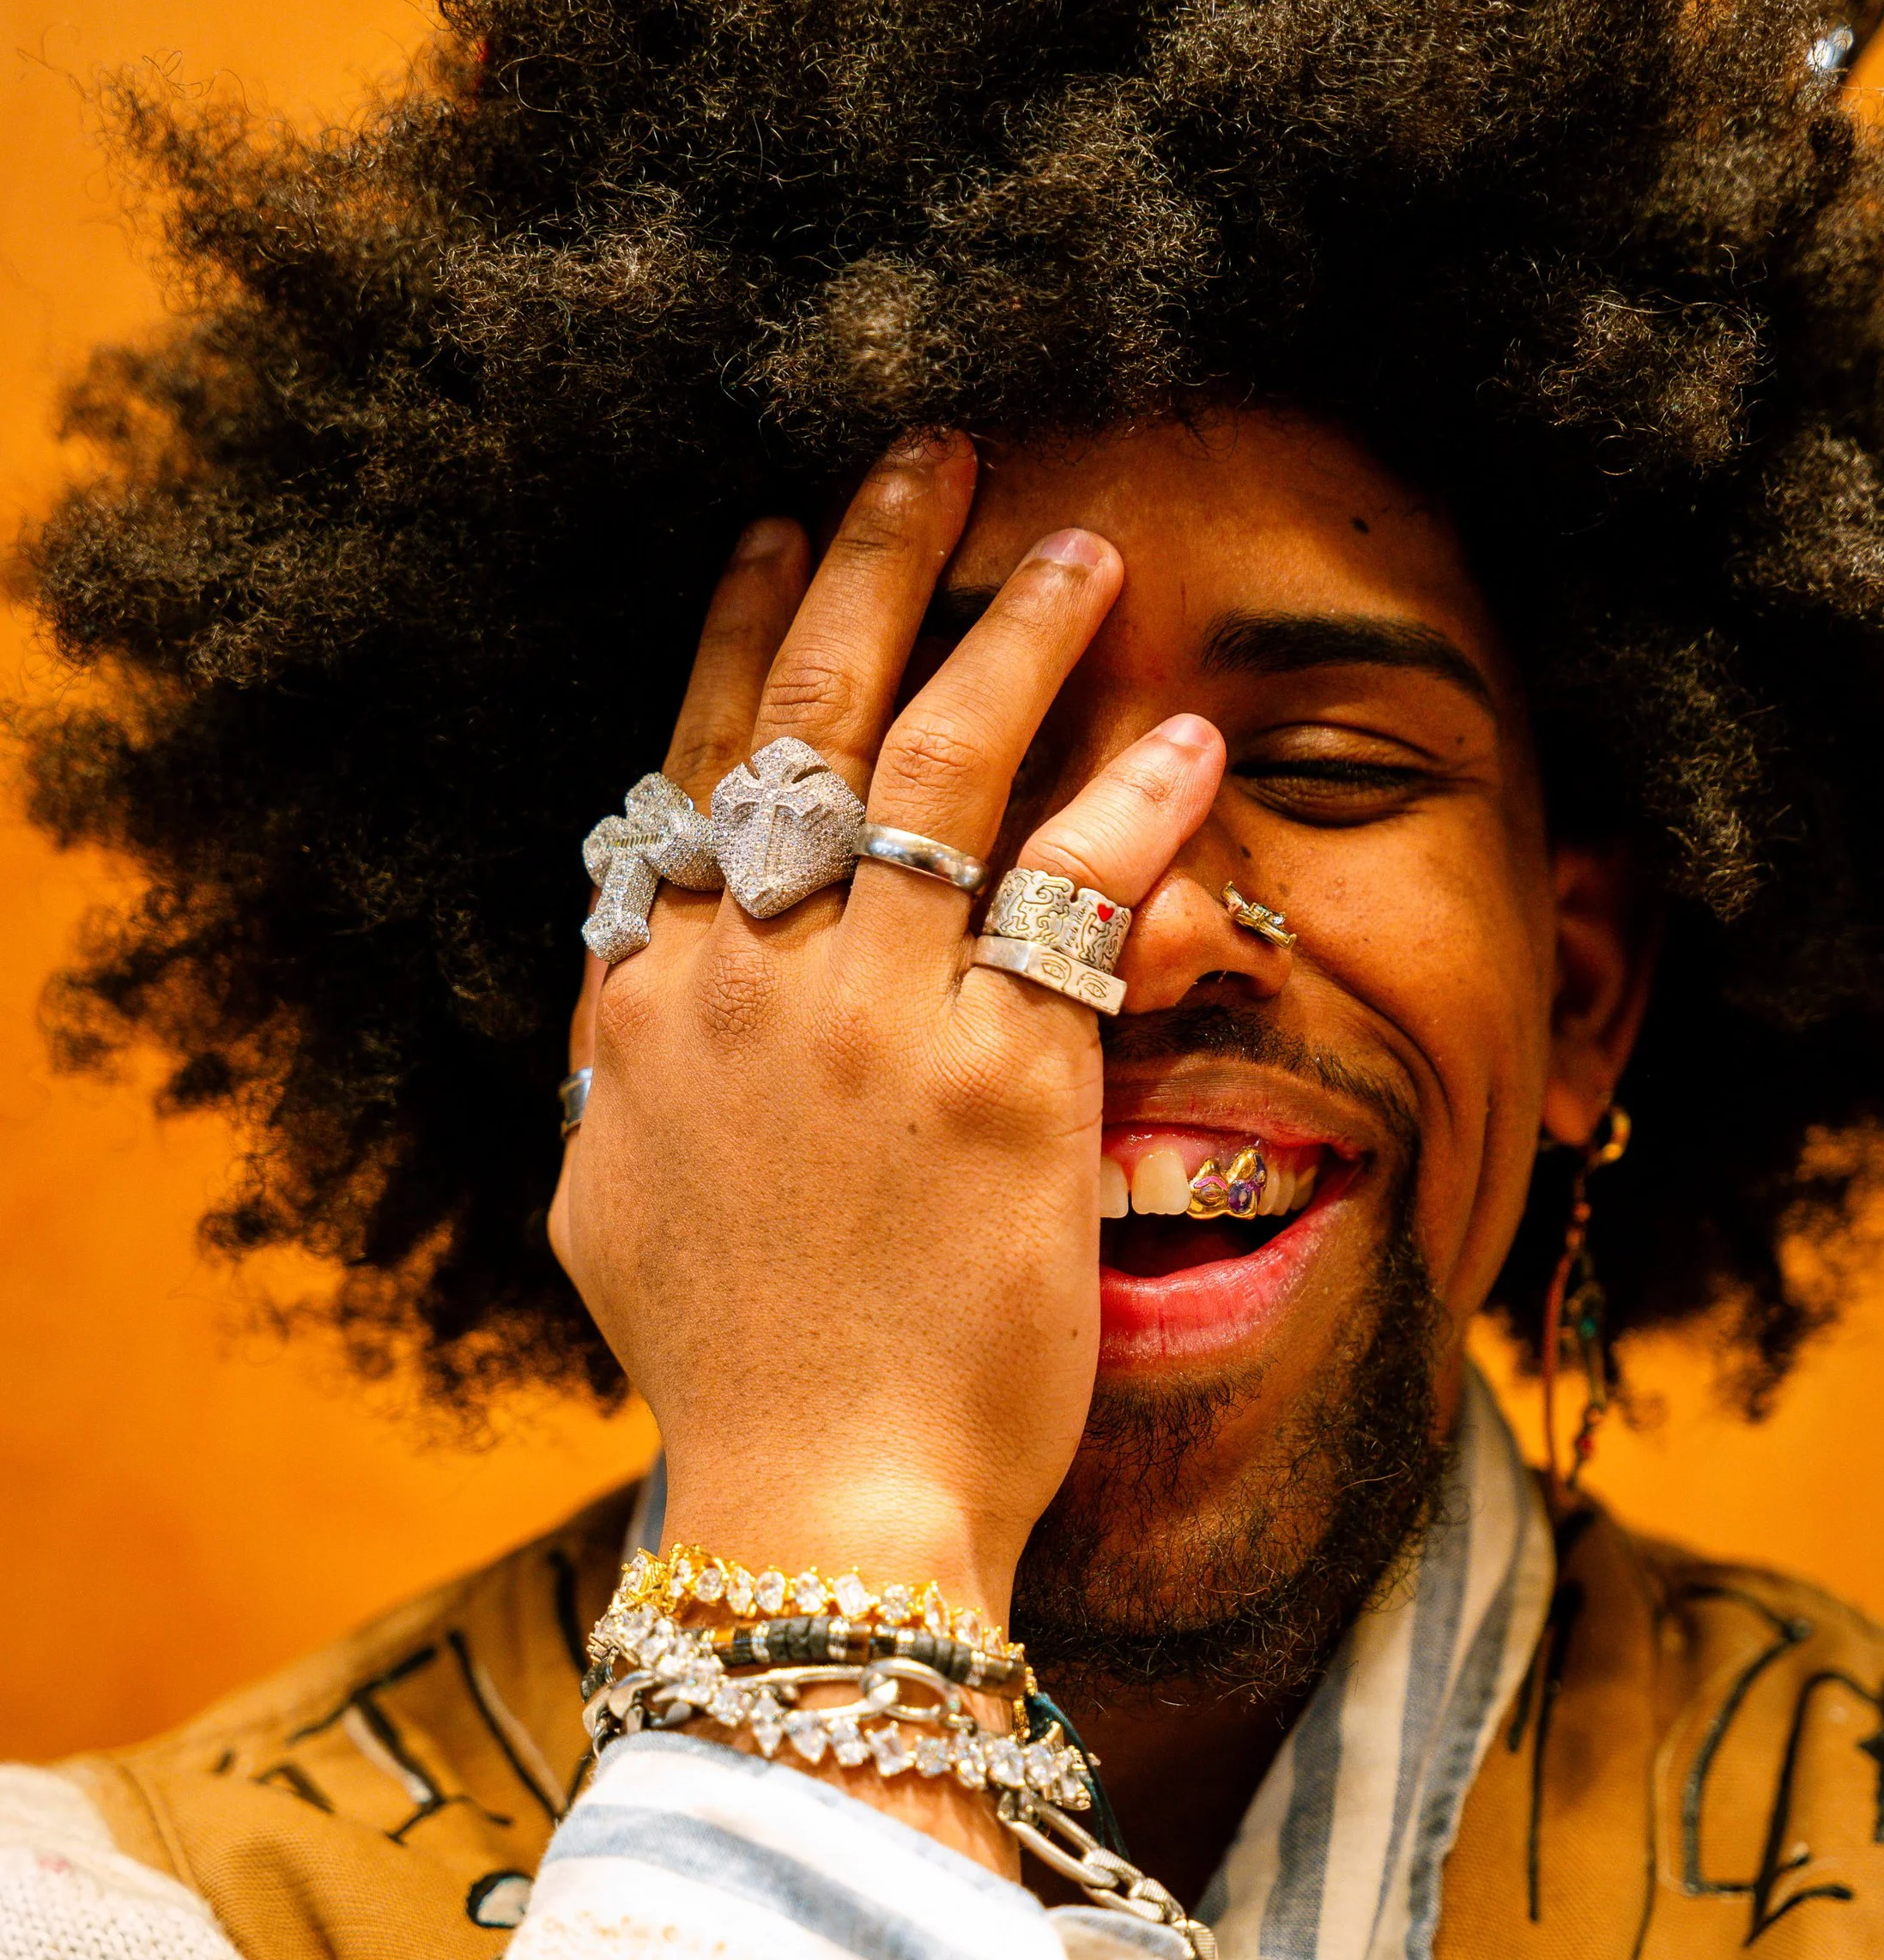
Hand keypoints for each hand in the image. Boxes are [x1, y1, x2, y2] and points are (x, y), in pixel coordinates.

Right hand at [550, 435, 1222, 1848]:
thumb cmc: (729, 1382)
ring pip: (943, 769)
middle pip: (808, 723)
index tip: (774, 534)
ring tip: (1082, 549)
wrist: (819, 1505)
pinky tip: (1189, 736)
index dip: (740, 639)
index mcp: (644, 1012)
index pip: (689, 771)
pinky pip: (1073, 895)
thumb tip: (628, 1002)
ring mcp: (871, 1024)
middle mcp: (743, 987)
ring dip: (1017, 635)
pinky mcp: (1001, 1081)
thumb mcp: (618, 1212)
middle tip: (931, 454)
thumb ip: (627, 1081)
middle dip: (872, 565)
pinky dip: (1132, 803)